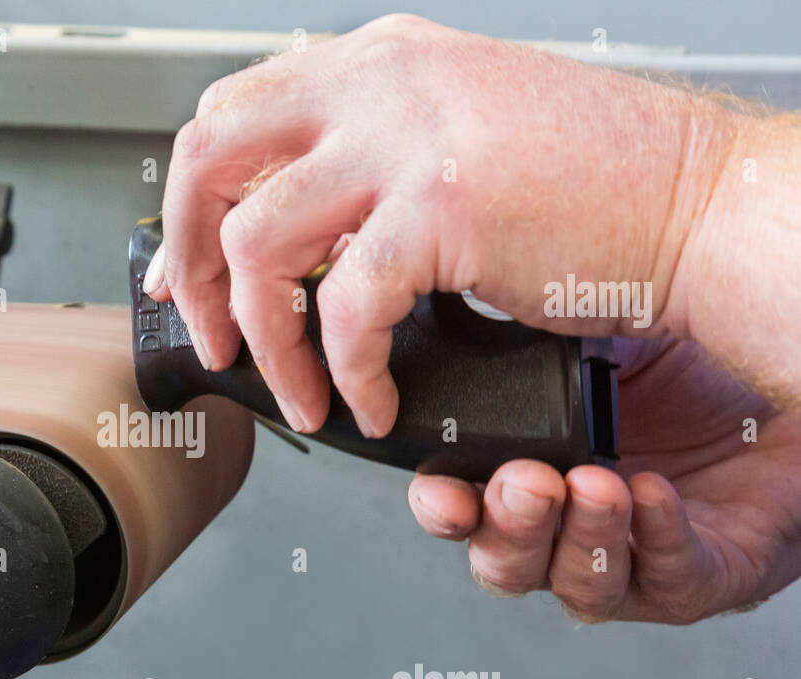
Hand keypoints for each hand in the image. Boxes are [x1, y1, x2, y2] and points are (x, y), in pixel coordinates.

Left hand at [145, 14, 737, 436]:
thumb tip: (296, 232)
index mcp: (380, 64)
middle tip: (211, 331)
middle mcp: (382, 82)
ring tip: (298, 390)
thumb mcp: (458, 139)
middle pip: (209, 157)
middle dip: (192, 261)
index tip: (189, 270)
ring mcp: (410, 136)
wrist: (703, 204)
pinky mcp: (445, 203)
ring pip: (259, 243)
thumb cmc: (600, 185)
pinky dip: (346, 371)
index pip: (233, 117)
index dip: (194, 205)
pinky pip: (347, 308)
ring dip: (265, 339)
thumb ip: (370, 164)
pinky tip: (371, 398)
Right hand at [408, 337, 800, 622]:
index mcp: (536, 474)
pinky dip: (655, 538)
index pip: (465, 513)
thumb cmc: (701, 362)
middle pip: (508, 566)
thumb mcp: (595, 341)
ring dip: (578, 540)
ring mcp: (642, 558)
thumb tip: (458, 327)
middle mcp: (578, 527)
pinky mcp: (714, 572)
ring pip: (583, 589)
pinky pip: (672, 578)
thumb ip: (526, 349)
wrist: (793, 366)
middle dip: (507, 530)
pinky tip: (650, 493)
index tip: (443, 489)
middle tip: (524, 483)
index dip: (443, 510)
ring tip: (592, 485)